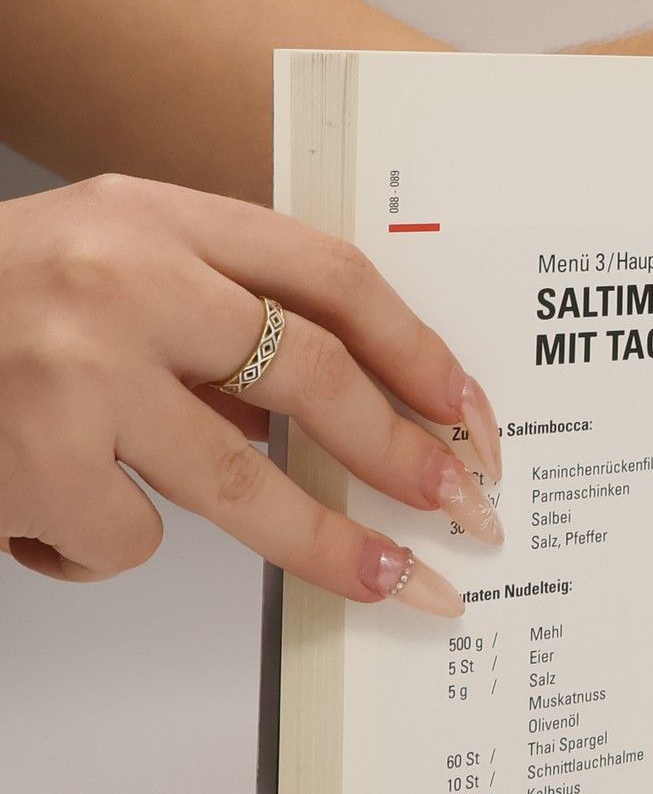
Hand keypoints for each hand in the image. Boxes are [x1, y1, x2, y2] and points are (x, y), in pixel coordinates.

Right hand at [0, 175, 503, 608]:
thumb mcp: (94, 265)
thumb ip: (203, 312)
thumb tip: (324, 416)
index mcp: (149, 213)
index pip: (326, 272)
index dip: (414, 345)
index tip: (467, 407)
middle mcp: (118, 277)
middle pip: (308, 371)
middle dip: (399, 450)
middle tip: (460, 504)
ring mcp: (71, 371)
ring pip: (240, 478)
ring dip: (322, 542)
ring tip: (381, 579)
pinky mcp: (31, 461)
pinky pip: (126, 537)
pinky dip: (106, 544)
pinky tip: (53, 513)